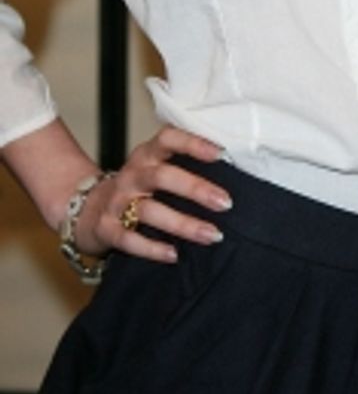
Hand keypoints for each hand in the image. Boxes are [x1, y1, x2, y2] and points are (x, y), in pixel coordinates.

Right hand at [76, 127, 231, 263]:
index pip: (167, 139)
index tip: (221, 154)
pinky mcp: (105, 228)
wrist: (85, 208)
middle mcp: (131, 175)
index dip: (193, 143)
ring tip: (212, 235)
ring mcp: (116, 202)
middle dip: (196, 189)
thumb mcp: (155, 168)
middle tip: (225, 203)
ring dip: (183, 224)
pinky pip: (128, 239)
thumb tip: (235, 173)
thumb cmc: (137, 187)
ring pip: (149, 210)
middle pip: (162, 176)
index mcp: (147, 155)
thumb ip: (183, 166)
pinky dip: (151, 248)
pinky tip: (174, 255)